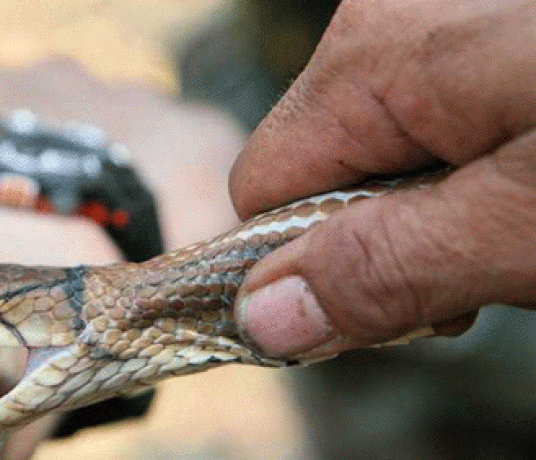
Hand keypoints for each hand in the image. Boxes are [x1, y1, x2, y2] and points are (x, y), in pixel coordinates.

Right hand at [231, 0, 535, 360]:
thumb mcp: (522, 220)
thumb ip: (386, 268)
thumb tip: (262, 317)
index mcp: (367, 57)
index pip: (259, 191)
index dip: (305, 265)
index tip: (381, 308)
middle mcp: (385, 28)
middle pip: (319, 179)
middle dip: (383, 245)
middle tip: (479, 271)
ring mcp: (433, 29)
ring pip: (378, 164)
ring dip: (435, 220)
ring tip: (519, 230)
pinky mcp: (473, 45)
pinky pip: (429, 131)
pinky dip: (470, 179)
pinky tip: (525, 189)